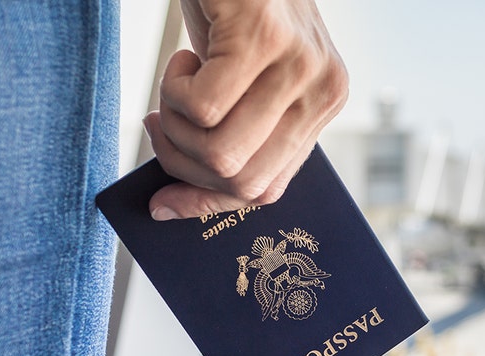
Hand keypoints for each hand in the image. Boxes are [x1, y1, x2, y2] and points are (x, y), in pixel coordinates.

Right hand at [144, 0, 347, 219]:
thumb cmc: (233, 18)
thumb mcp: (242, 86)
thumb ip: (232, 139)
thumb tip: (171, 208)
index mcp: (323, 108)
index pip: (268, 190)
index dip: (209, 203)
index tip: (163, 200)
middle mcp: (322, 92)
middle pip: (241, 181)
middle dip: (182, 163)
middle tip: (161, 122)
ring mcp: (298, 65)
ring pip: (220, 152)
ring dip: (174, 126)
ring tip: (175, 84)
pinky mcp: (262, 39)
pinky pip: (201, 108)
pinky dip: (172, 88)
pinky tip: (185, 55)